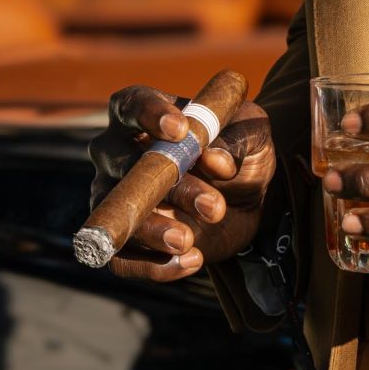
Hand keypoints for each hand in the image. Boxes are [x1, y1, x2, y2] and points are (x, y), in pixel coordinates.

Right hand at [87, 85, 277, 284]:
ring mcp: (115, 198)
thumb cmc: (240, 151)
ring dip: (153, 230)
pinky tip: (192, 260)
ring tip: (190, 241)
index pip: (131, 104)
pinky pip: (121, 258)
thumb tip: (216, 160)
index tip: (181, 131)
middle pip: (122, 164)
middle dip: (169, 186)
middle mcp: (118, 153)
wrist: (245, 201)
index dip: (148, 115)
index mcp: (145, 115)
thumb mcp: (254, 134)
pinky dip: (154, 265)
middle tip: (213, 205)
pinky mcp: (125, 238)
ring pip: (115, 213)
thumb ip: (238, 138)